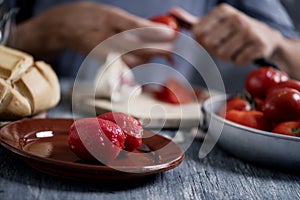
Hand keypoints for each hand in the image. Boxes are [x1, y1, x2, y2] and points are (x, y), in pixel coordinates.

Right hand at [13, 2, 175, 60]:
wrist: (63, 26)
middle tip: (174, 50)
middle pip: (138, 46)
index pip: (136, 26)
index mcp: (109, 18)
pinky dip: (138, 65)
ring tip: (165, 54)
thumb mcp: (109, 12)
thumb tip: (154, 30)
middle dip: (159, 49)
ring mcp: (104, 50)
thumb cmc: (89, 16)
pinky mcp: (102, 60)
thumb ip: (129, 22)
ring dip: (151, 58)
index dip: (155, 32)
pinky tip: (147, 62)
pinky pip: (124, 66)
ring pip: (133, 59)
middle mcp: (107, 35)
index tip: (171, 34)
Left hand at [170, 4, 283, 65]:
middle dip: (214, 50)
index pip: (198, 33)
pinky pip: (238, 61)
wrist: (266, 37)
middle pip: (209, 45)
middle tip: (225, 45)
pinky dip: (239, 61)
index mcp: (222, 10)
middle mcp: (236, 17)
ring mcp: (248, 30)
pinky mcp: (258, 44)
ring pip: (223, 55)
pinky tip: (245, 52)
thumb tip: (172, 13)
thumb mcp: (213, 23)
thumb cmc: (233, 31)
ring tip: (235, 48)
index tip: (211, 39)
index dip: (202, 42)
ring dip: (227, 57)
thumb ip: (192, 22)